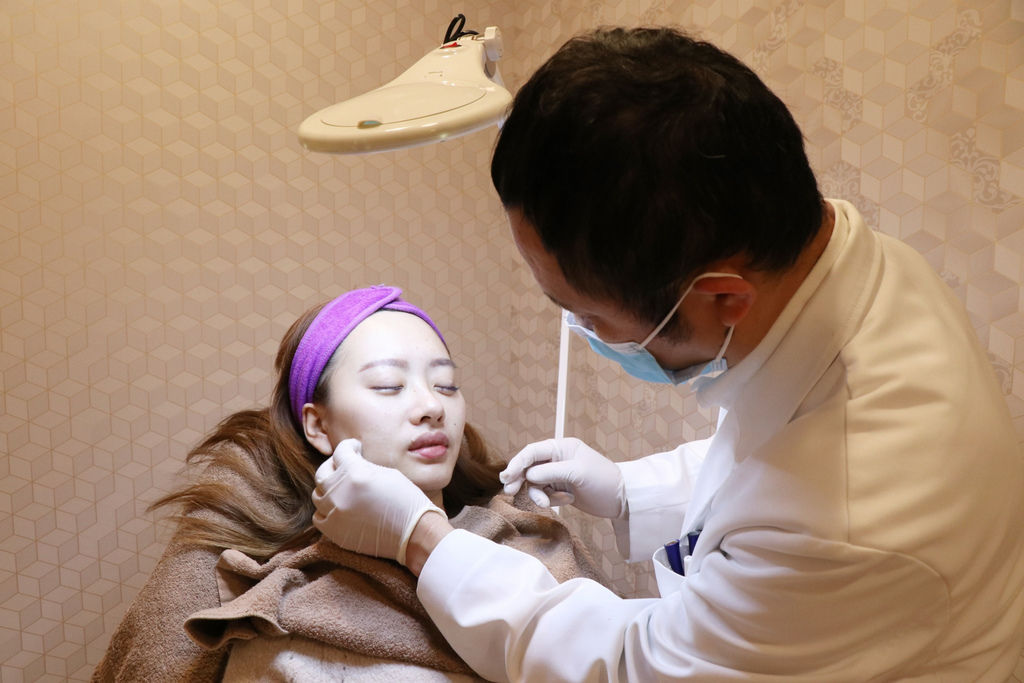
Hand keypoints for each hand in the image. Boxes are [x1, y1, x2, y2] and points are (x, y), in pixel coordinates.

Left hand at [312, 439, 443, 564]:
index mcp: (355, 473)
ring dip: (329, 489)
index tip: (355, 448)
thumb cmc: (406, 499)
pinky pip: (319, 516)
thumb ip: (362, 466)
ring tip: (343, 489)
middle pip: (322, 472)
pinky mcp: (334, 532)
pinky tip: (340, 508)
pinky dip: (326, 510)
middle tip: (345, 466)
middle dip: (334, 465)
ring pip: (318, 494)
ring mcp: (335, 514)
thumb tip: (351, 462)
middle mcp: (340, 492)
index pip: (340, 451)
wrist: (414, 532)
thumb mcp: (386, 473)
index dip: (349, 446)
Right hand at [499, 437, 625, 517]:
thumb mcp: (576, 473)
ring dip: (539, 494)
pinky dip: (552, 499)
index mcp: (562, 447)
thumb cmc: (602, 480)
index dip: (517, 463)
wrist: (621, 499)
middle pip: (529, 467)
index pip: (532, 452)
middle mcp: (558, 458)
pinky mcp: (562, 489)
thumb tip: (528, 475)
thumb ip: (550, 472)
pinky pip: (546, 494)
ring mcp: (559, 474)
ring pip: (536, 483)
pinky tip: (568, 501)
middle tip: (510, 492)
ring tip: (547, 503)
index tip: (507, 478)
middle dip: (521, 479)